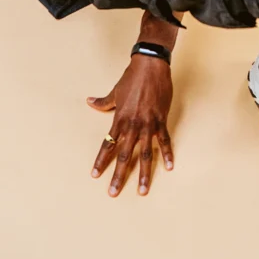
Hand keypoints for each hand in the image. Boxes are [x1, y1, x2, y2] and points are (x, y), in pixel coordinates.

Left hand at [87, 54, 173, 196]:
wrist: (150, 65)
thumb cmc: (132, 77)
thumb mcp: (116, 91)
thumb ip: (103, 101)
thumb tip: (89, 101)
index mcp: (119, 119)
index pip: (108, 144)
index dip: (101, 160)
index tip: (96, 175)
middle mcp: (132, 125)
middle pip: (125, 155)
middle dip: (119, 175)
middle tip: (113, 192)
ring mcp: (148, 124)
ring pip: (145, 154)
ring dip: (144, 173)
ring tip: (143, 190)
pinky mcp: (161, 120)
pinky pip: (164, 141)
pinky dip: (167, 154)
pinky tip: (169, 166)